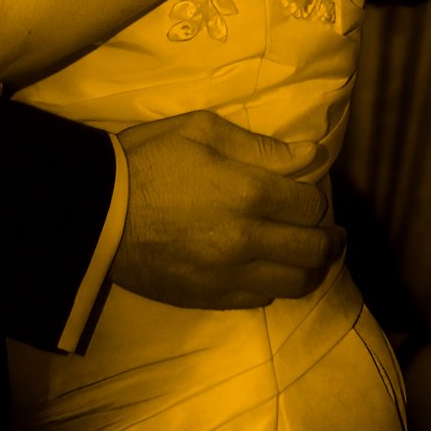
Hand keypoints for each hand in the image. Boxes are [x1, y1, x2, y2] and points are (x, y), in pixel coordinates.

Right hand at [112, 108, 342, 310]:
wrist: (99, 212)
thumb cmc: (150, 158)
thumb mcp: (203, 130)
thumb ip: (261, 147)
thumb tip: (312, 155)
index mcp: (247, 193)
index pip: (310, 204)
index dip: (316, 196)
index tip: (311, 190)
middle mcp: (246, 241)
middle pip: (312, 249)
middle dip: (328, 238)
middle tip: (331, 230)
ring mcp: (229, 276)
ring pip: (294, 283)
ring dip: (310, 268)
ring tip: (311, 254)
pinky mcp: (211, 298)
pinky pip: (261, 300)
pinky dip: (276, 284)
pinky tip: (271, 269)